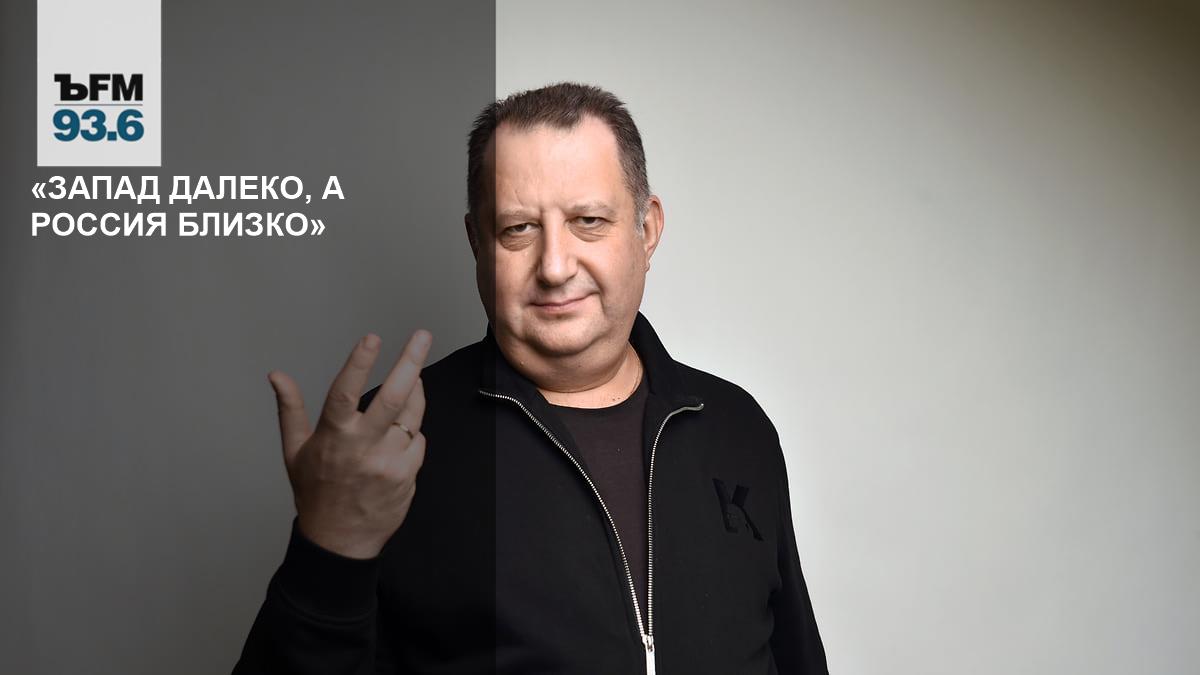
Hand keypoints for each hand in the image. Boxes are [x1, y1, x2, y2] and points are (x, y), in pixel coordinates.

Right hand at [267, 330, 431, 558]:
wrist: (339, 541)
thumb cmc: (316, 492)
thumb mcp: (294, 451)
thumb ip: (290, 409)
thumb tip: (276, 375)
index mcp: (333, 437)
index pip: (345, 391)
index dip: (359, 362)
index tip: (372, 338)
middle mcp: (362, 447)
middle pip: (393, 397)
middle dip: (410, 361)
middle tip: (421, 337)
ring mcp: (388, 462)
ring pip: (412, 415)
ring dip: (416, 392)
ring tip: (413, 379)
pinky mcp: (407, 475)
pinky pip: (418, 441)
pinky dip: (412, 432)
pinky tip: (400, 435)